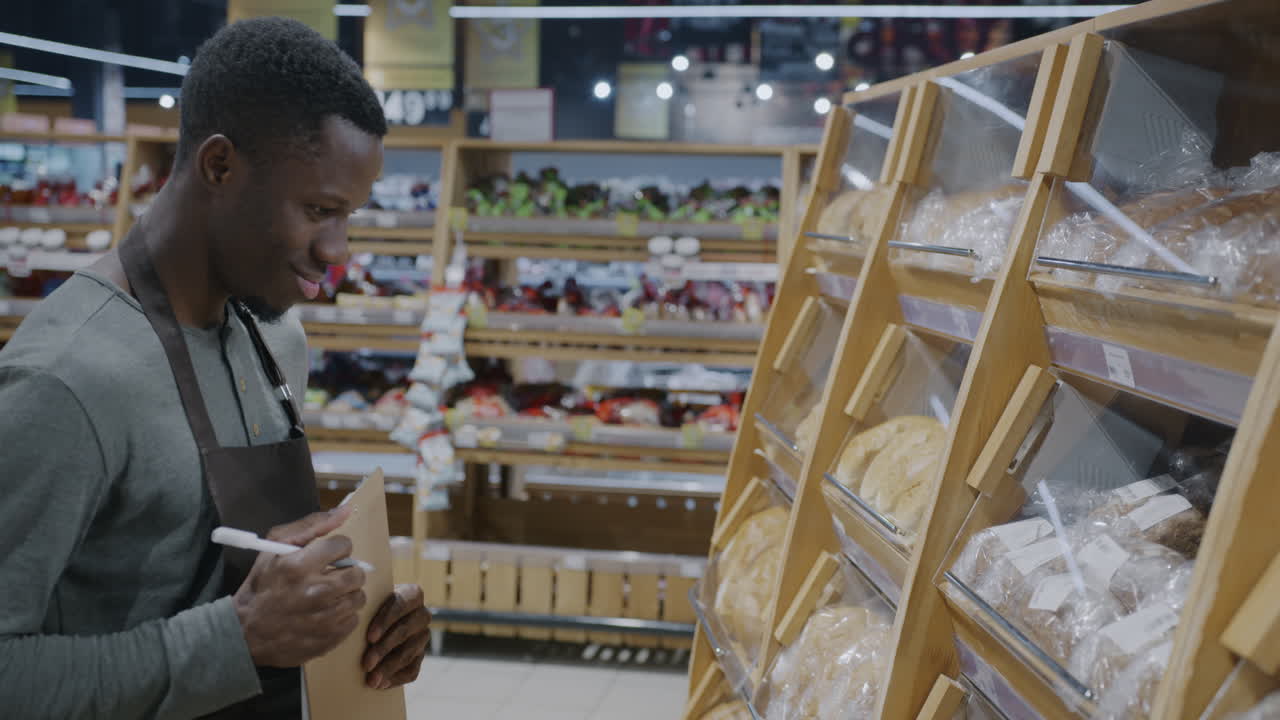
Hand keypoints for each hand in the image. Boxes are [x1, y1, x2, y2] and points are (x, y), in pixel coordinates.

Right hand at [233, 507, 367, 667]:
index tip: (325, 557)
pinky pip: (354, 620)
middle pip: (357, 573)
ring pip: (358, 597)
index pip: (343, 545)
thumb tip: (346, 511)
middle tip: (330, 577)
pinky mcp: (330, 638)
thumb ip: (312, 525)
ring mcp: (325, 618)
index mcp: (300, 566)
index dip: (335, 549)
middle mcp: (316, 592)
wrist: (246, 632)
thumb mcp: (275, 546)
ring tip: (326, 596)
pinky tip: (324, 614)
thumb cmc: (262, 585)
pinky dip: (342, 616)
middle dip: (345, 571)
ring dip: (346, 594)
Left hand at [362, 584, 431, 688]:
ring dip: (388, 667)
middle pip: (405, 631)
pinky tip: (382, 684)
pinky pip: (413, 670)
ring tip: (371, 680)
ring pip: (409, 652)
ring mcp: (423, 636)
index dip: (386, 621)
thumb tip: (350, 618)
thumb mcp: (369, 602)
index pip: (401, 605)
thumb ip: (366, 607)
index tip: (370, 637)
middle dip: (384, 649)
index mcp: (412, 594)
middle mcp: (422, 614)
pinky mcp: (420, 655)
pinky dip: (396, 678)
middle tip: (366, 664)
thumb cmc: (368, 608)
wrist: (375, 622)